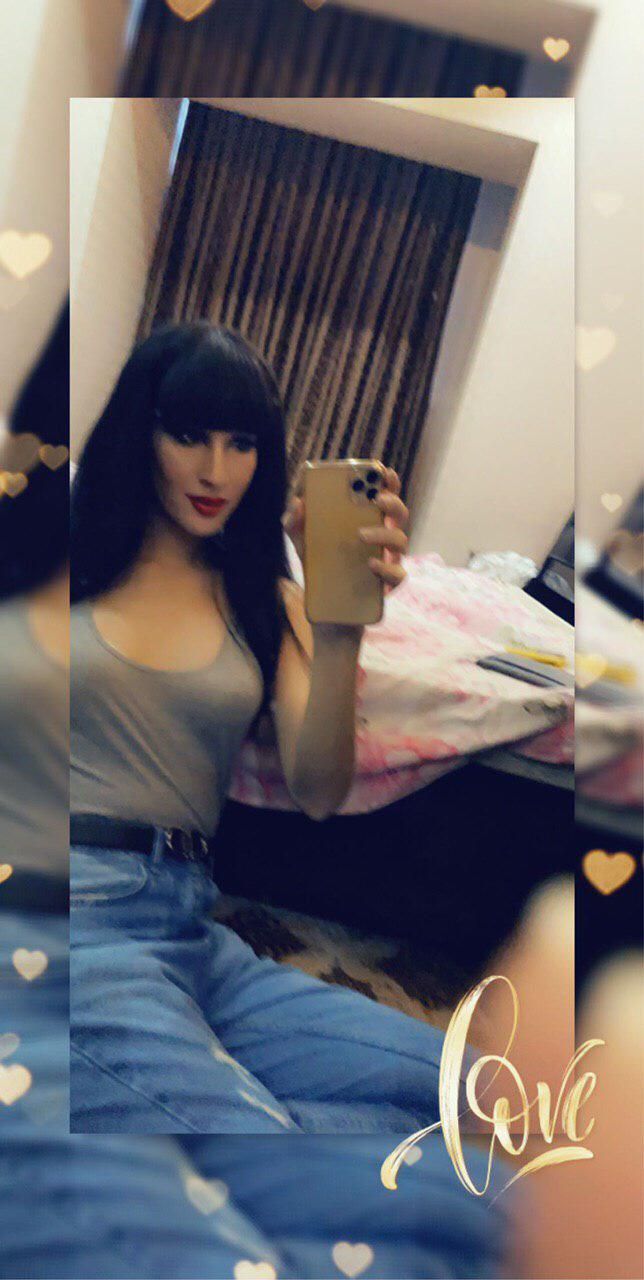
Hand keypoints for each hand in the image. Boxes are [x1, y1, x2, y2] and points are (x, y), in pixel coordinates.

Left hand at [282, 464, 408, 595]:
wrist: (322, 601)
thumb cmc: (318, 560)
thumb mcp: (301, 538)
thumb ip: (295, 520)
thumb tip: (298, 502)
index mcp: (368, 519)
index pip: (385, 495)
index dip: (389, 482)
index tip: (384, 471)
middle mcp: (383, 536)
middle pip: (400, 513)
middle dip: (392, 502)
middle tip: (377, 499)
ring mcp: (388, 559)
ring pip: (400, 540)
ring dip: (383, 534)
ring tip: (361, 534)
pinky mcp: (387, 583)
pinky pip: (397, 574)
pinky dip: (386, 567)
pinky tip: (371, 563)